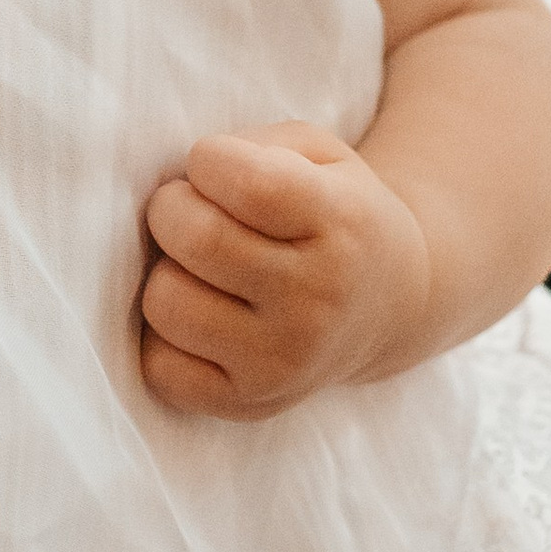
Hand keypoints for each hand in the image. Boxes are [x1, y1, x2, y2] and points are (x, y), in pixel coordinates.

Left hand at [138, 125, 433, 419]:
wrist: (391, 306)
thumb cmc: (332, 212)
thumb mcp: (318, 154)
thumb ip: (254, 148)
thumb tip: (182, 182)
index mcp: (342, 224)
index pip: (247, 182)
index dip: (208, 160)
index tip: (216, 166)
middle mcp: (318, 300)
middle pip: (196, 239)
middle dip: (172, 208)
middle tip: (192, 210)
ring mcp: (284, 361)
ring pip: (166, 303)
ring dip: (166, 272)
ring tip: (198, 267)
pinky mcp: (249, 403)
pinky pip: (159, 366)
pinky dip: (164, 335)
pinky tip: (201, 314)